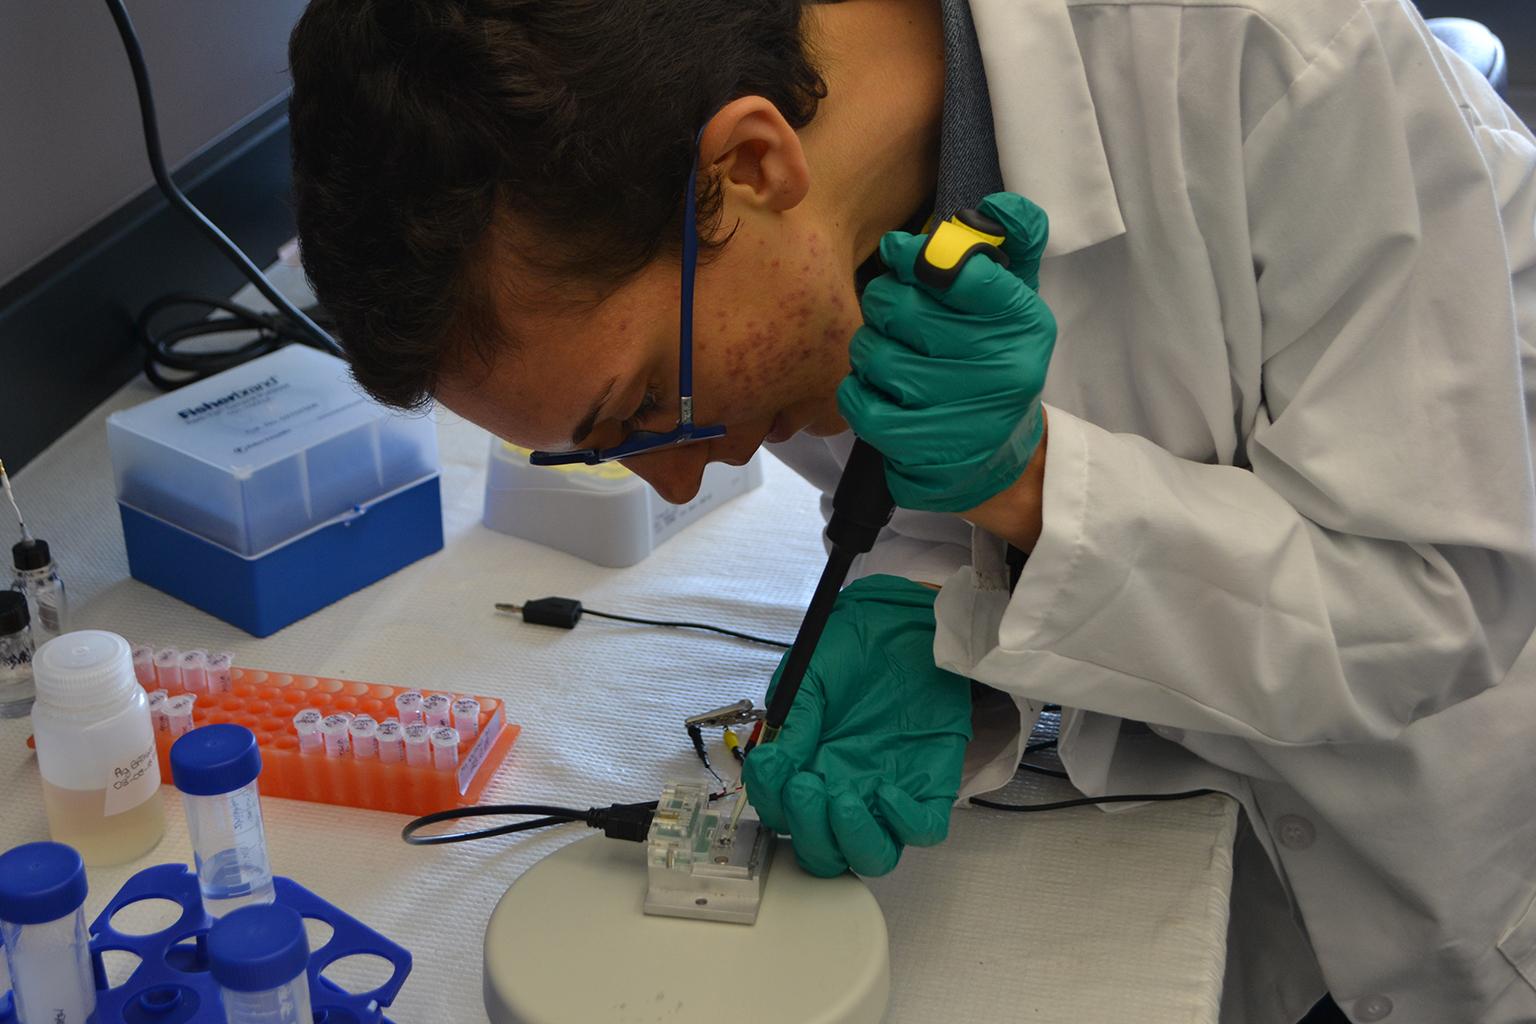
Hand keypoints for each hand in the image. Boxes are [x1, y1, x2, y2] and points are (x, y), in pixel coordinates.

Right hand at [742, 575, 972, 876]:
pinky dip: (903, 822)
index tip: (773, 767)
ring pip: (871, 855)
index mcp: (808, 768)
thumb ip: (795, 720)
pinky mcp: (930, 786)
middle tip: (804, 786)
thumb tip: (776, 766)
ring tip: (839, 798)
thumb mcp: (810, 675)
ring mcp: (887, 795)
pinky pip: (922, 829)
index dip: (772, 802)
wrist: (906, 623)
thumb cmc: (854, 647)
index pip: (781, 815)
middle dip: (807, 829)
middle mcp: (844, 791)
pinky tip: (886, 791)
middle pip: (822, 852)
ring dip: (848, 839)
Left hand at [838, 192, 1055, 512]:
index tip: (900, 254)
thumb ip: (1013, 244)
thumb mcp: (1018, 301)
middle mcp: (997, 366)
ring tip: (887, 353)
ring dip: (870, 348)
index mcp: (1022, 320)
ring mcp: (958, 410)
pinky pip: (858, 399)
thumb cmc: (995, 362)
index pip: (960, 269)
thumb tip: (995, 207)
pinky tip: (876, 389)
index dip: (916, 255)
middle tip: (891, 310)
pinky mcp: (921, 446)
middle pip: (902, 307)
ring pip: (873, 352)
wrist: (998, 459)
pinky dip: (857, 389)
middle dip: (885, 302)